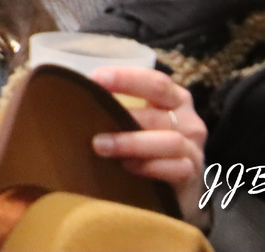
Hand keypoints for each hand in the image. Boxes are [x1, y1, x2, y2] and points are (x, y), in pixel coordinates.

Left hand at [89, 66, 209, 229]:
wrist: (175, 186)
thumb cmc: (147, 143)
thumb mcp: (135, 119)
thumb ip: (115, 105)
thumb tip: (71, 93)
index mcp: (174, 98)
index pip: (155, 82)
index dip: (126, 78)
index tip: (95, 78)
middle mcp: (189, 120)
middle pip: (159, 112)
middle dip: (123, 114)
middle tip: (87, 119)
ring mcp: (193, 149)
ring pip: (170, 141)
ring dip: (132, 143)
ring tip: (100, 145)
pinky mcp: (191, 175)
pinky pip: (176, 169)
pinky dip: (149, 167)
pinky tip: (127, 167)